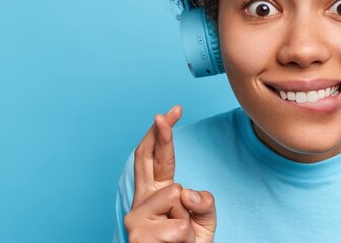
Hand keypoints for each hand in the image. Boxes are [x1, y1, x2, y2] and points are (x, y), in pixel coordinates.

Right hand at [123, 105, 216, 242]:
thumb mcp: (204, 222)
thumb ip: (203, 202)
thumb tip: (185, 192)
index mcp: (157, 195)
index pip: (156, 158)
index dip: (162, 133)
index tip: (172, 110)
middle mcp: (141, 202)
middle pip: (146, 159)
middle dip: (159, 134)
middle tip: (163, 115)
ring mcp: (136, 218)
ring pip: (175, 193)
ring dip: (187, 217)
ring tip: (179, 236)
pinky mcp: (137, 236)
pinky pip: (179, 225)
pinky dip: (186, 237)